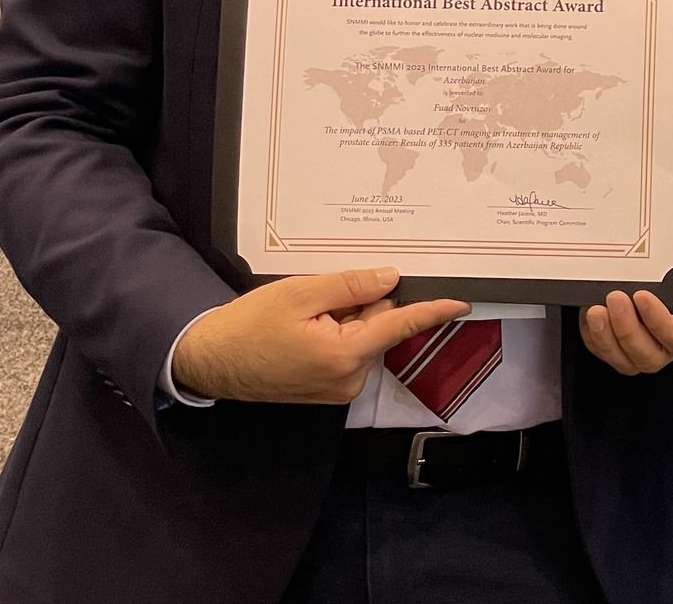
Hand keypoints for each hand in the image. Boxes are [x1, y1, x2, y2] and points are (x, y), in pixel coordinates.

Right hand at [171, 267, 470, 403]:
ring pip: (363, 339)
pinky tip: (305, 329)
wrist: (210, 361)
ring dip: (345, 319)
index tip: (462, 303)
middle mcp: (349, 379)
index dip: (432, 311)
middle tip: (320, 296)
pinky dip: (336, 334)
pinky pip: (348, 352)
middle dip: (360, 305)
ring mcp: (338, 389)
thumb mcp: (301, 294)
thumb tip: (391, 280)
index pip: (399, 326)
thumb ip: (350, 287)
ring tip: (305, 315)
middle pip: (378, 327)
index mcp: (345, 355)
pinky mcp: (327, 391)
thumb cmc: (250, 325)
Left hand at [580, 205, 672, 375]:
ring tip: (596, 311)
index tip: (643, 296)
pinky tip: (590, 314)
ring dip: (607, 339)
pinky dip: (594, 337)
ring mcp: (643, 335)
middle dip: (628, 332)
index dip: (660, 324)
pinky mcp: (618, 331)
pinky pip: (604, 348)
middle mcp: (669, 333)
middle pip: (650, 356)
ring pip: (625, 359)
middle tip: (615, 298)